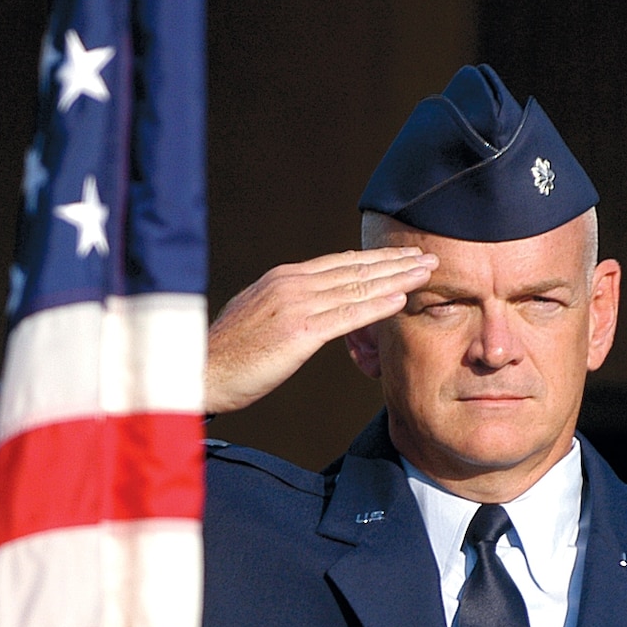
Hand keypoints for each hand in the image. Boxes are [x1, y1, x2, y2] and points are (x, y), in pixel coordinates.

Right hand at [203, 247, 437, 413]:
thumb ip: (281, 306)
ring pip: (357, 288)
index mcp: (282, 278)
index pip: (338, 263)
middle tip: (428, 256)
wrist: (199, 370)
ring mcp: (296, 306)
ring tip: (426, 273)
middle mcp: (291, 284)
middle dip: (394, 262)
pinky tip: (401, 299)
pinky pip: (347, 317)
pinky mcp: (298, 334)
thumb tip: (301, 307)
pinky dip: (377, 306)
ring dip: (396, 279)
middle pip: (354, 269)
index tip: (401, 256)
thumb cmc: (224, 353)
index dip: (374, 259)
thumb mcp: (254, 316)